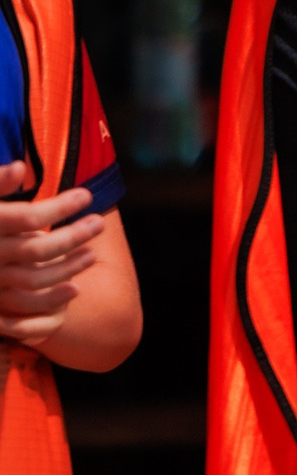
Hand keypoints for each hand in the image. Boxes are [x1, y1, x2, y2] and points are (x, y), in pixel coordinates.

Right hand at [0, 161, 102, 347]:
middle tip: (100, 223)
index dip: (60, 206)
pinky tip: (75, 289)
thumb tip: (19, 167)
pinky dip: (51, 300)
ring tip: (92, 253)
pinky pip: (24, 306)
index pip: (27, 217)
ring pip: (34, 279)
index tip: (87, 195)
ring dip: (68, 268)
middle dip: (72, 236)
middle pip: (35, 249)